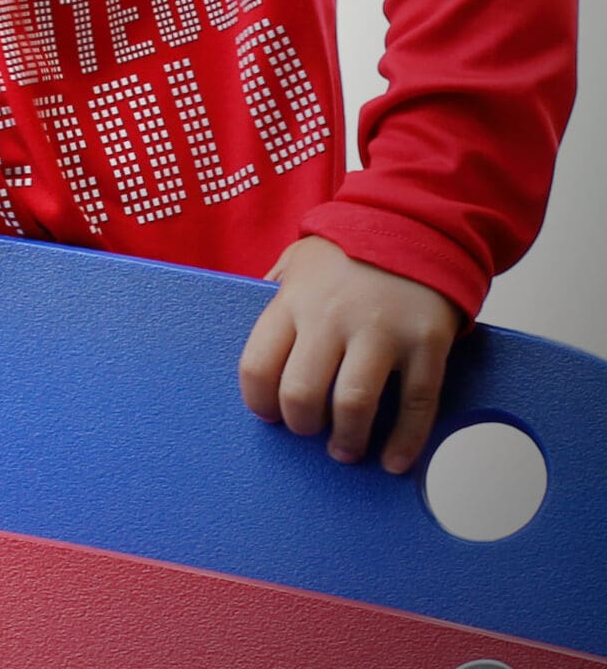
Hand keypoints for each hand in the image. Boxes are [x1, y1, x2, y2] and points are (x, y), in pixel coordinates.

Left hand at [238, 235, 463, 472]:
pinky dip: (404, 441)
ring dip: (347, 439)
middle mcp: (331, 318)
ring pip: (354, 404)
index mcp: (292, 301)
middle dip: (301, 425)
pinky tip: (393, 460)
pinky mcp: (426, 343)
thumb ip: (274, 299)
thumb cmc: (349, 251)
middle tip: (308, 431)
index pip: (257, 365)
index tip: (268, 415)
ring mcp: (381, 331)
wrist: (415, 224)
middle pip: (301, 392)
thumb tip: (258, 339)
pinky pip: (415, 404)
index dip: (259, 402)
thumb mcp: (297, 263)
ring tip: (345, 449)